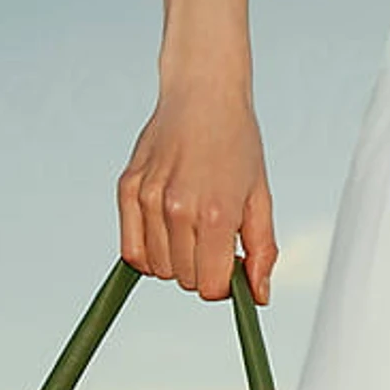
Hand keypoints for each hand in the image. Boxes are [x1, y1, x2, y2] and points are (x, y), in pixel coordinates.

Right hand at [117, 85, 276, 302]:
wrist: (203, 93)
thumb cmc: (236, 143)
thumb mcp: (260, 197)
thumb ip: (262, 250)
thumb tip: (258, 296)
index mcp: (216, 214)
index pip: (211, 286)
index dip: (224, 284)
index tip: (230, 265)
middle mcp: (178, 209)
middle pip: (184, 281)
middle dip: (202, 270)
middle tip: (213, 239)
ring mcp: (149, 199)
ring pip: (158, 269)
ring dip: (176, 260)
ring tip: (191, 227)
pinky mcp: (128, 189)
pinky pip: (131, 250)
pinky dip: (148, 253)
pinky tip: (166, 232)